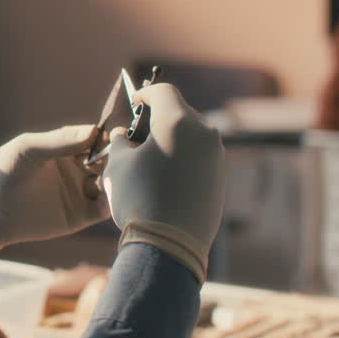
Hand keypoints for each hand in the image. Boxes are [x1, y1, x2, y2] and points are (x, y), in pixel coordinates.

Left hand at [0, 125, 110, 261]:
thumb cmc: (2, 172)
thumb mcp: (28, 149)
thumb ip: (59, 140)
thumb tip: (93, 130)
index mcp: (64, 148)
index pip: (95, 139)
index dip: (106, 138)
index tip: (114, 138)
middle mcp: (76, 168)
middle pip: (107, 160)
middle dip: (116, 159)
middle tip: (119, 161)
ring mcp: (80, 192)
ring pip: (110, 184)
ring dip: (118, 180)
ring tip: (115, 180)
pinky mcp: (80, 216)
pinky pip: (104, 208)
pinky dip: (113, 203)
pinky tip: (113, 198)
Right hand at [103, 83, 225, 281]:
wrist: (168, 245)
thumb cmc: (138, 198)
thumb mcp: (118, 165)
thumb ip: (120, 141)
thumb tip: (124, 136)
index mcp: (178, 122)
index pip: (163, 92)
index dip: (144, 94)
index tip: (134, 104)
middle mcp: (204, 134)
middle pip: (181, 112)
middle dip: (160, 119)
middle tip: (139, 135)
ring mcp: (216, 157)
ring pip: (193, 136)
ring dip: (174, 140)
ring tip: (152, 160)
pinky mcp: (221, 179)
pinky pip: (200, 158)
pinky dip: (185, 159)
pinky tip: (167, 180)